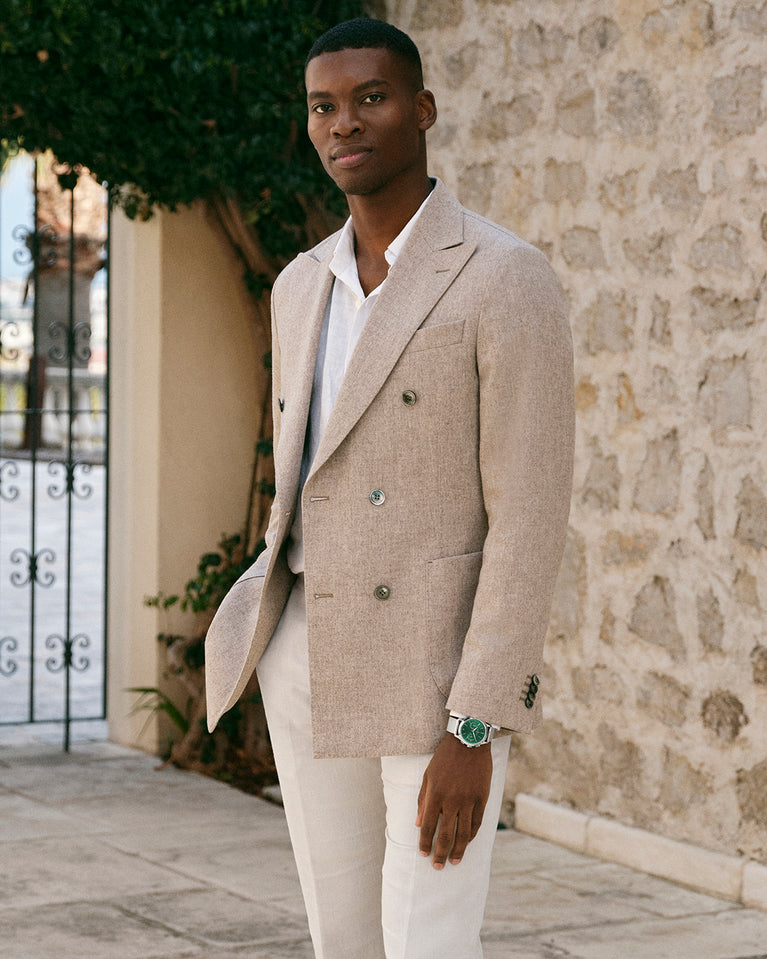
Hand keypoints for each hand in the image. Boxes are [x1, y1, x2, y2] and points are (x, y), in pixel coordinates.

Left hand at [415, 732, 492, 868]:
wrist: (468, 741)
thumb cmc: (444, 757)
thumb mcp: (428, 775)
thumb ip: (423, 800)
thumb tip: (419, 823)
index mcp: (435, 794)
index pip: (428, 826)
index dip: (425, 843)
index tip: (423, 855)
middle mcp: (452, 800)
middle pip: (445, 834)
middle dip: (440, 853)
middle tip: (438, 867)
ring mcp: (469, 800)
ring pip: (464, 833)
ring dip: (458, 850)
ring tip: (454, 861)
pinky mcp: (482, 798)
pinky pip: (478, 823)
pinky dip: (472, 835)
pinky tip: (467, 843)